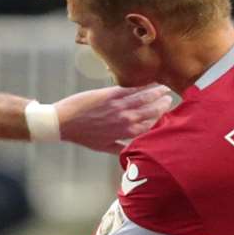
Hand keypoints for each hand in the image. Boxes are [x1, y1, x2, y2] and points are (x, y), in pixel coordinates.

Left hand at [54, 85, 171, 152]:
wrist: (63, 122)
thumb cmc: (82, 136)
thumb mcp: (102, 147)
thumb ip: (120, 148)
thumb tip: (132, 152)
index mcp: (125, 133)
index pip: (149, 126)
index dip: (159, 120)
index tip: (166, 115)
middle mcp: (125, 120)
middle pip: (151, 111)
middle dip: (162, 105)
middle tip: (170, 99)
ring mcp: (119, 106)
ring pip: (144, 98)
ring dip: (157, 92)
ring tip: (165, 88)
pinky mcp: (111, 94)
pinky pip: (132, 89)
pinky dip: (143, 85)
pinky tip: (150, 82)